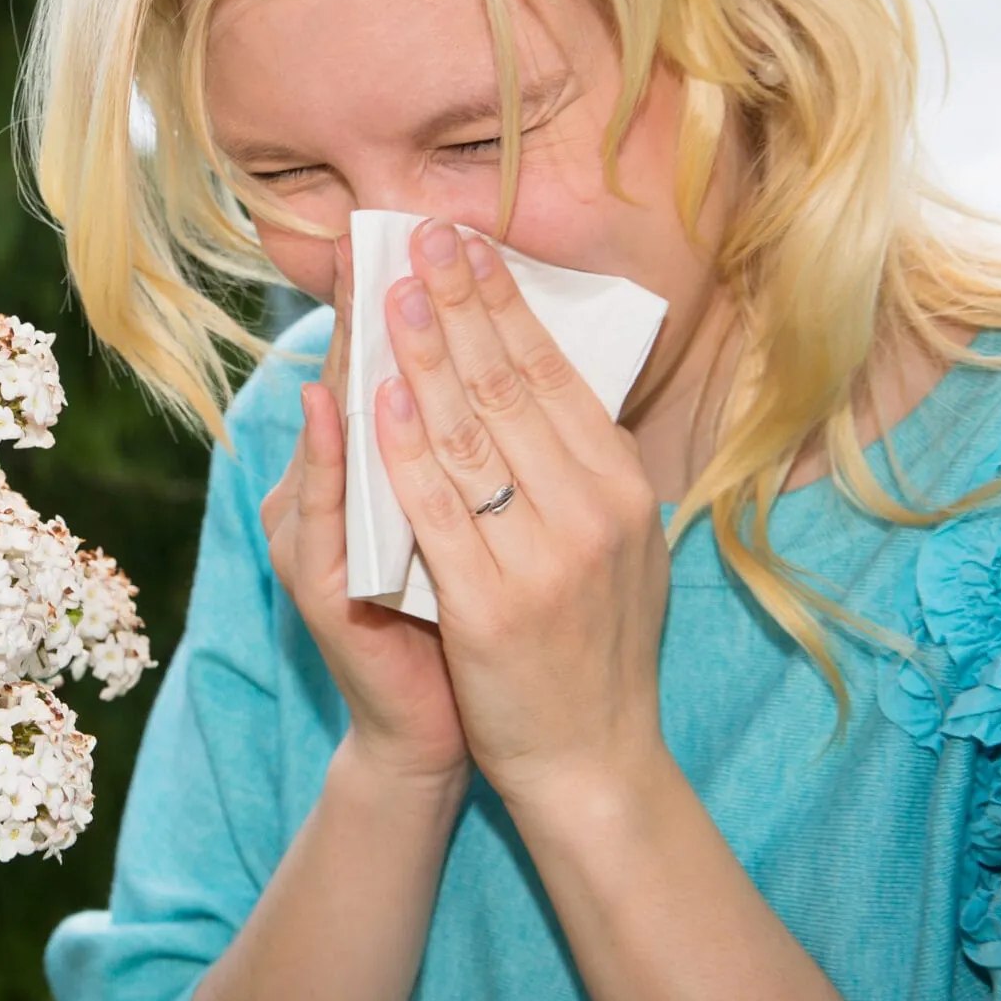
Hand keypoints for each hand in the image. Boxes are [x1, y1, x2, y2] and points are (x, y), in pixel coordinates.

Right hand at [261, 237, 470, 788]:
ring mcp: (313, 541)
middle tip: (393, 232)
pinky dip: (331, 456)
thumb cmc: (463, 620)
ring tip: (376, 290)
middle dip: (374, 308)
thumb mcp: (464, 520)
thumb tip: (488, 358)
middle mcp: (320, 497)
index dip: (388, 303)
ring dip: (355, 360)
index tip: (410, 232)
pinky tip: (338, 403)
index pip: (373, 370)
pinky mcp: (318, 590)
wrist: (444, 736)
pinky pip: (325, 512)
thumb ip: (460, 449)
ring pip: (331, 437)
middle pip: (346, 385)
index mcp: (359, 477)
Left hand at [372, 220, 672, 813]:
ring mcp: (544, 560)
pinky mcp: (489, 607)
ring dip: (428, 355)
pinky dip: (405, 451)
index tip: (469, 244)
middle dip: (463, 304)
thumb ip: (584, 470)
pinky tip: (376, 401)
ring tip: (394, 293)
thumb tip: (551, 381)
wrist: (591, 765)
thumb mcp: (614, 547)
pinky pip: (440, 512)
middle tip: (425, 235)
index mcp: (624, 492)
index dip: (508, 304)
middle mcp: (594, 515)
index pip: (558, 375)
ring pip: (474, 435)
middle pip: (516, 386)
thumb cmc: (593, 647)